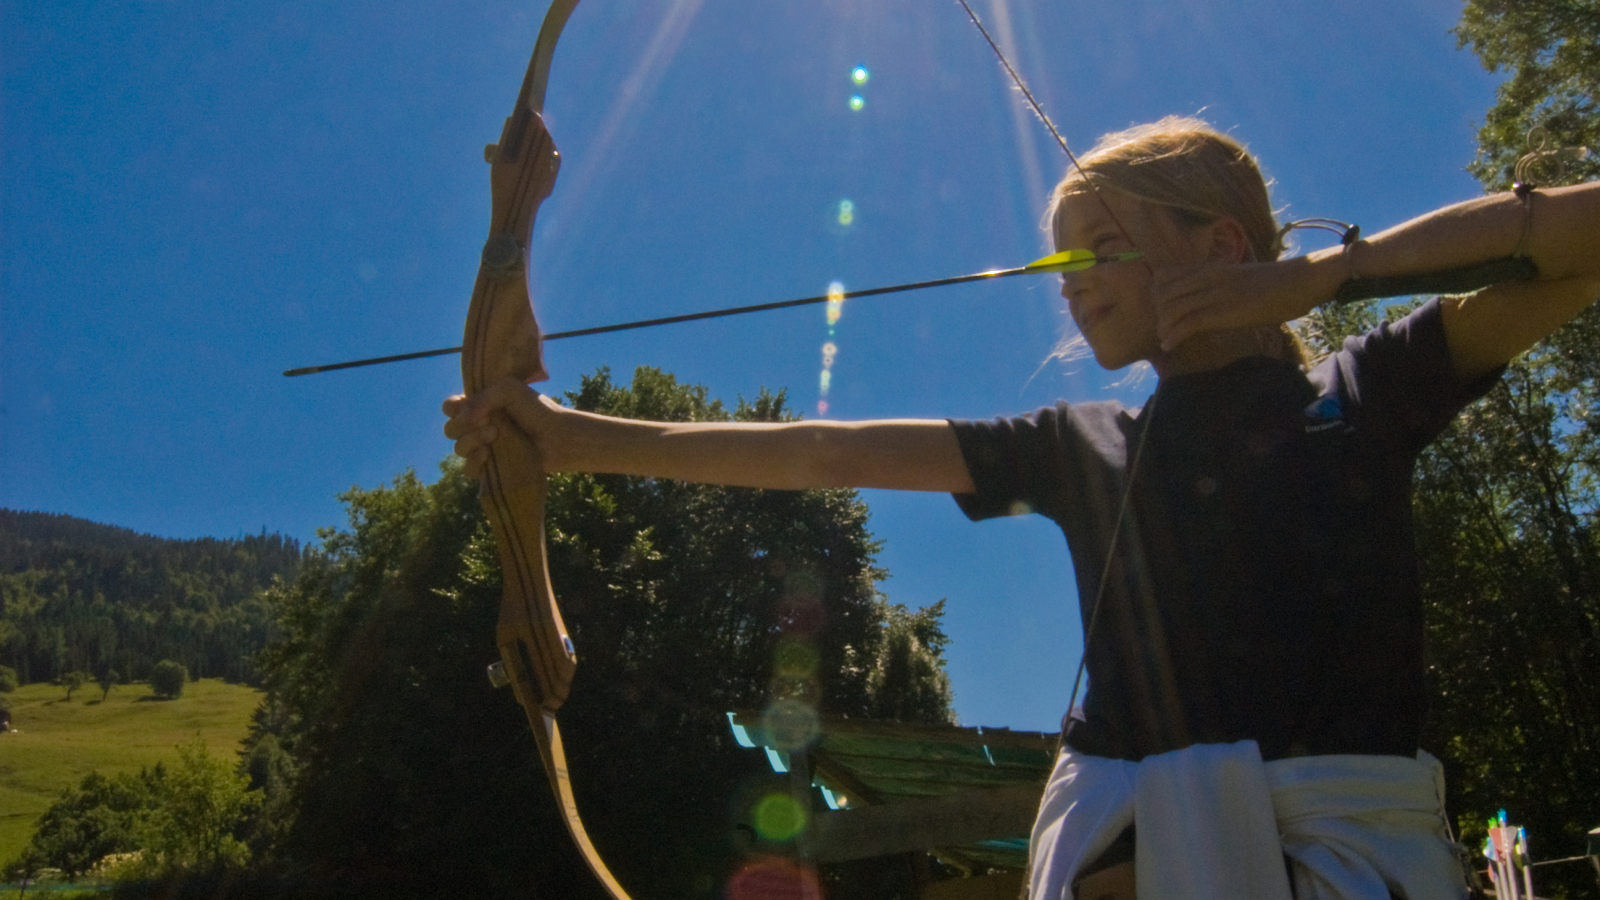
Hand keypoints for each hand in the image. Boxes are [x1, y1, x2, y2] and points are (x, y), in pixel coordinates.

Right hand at [442, 378, 561, 477]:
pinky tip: (487, 455)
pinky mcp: (492, 468)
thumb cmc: (538, 410)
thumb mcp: (510, 390)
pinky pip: (469, 471)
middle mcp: (479, 426)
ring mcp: (484, 448)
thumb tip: (463, 417)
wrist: (558, 437)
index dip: (452, 408)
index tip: (465, 407)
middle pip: (450, 429)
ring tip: (494, 436)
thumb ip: (483, 398)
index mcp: (480, 406)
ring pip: (458, 449)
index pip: (450, 407)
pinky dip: (474, 463)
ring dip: (470, 442)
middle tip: (490, 423)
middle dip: (463, 426)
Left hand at [1151, 253, 1340, 350]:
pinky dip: (1174, 336)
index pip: (1166, 274)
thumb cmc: (1277, 282)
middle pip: (1164, 293)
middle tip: (1162, 328)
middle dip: (1158, 313)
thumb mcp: (1240, 277)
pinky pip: (1188, 324)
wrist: (1301, 281)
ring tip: (1165, 339)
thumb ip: (1219, 284)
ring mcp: (1215, 294)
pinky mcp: (1223, 312)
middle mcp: (1208, 277)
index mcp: (1210, 267)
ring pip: (1172, 309)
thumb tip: (1206, 299)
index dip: (1156, 293)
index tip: (1159, 308)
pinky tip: (1170, 346)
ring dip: (1164, 328)